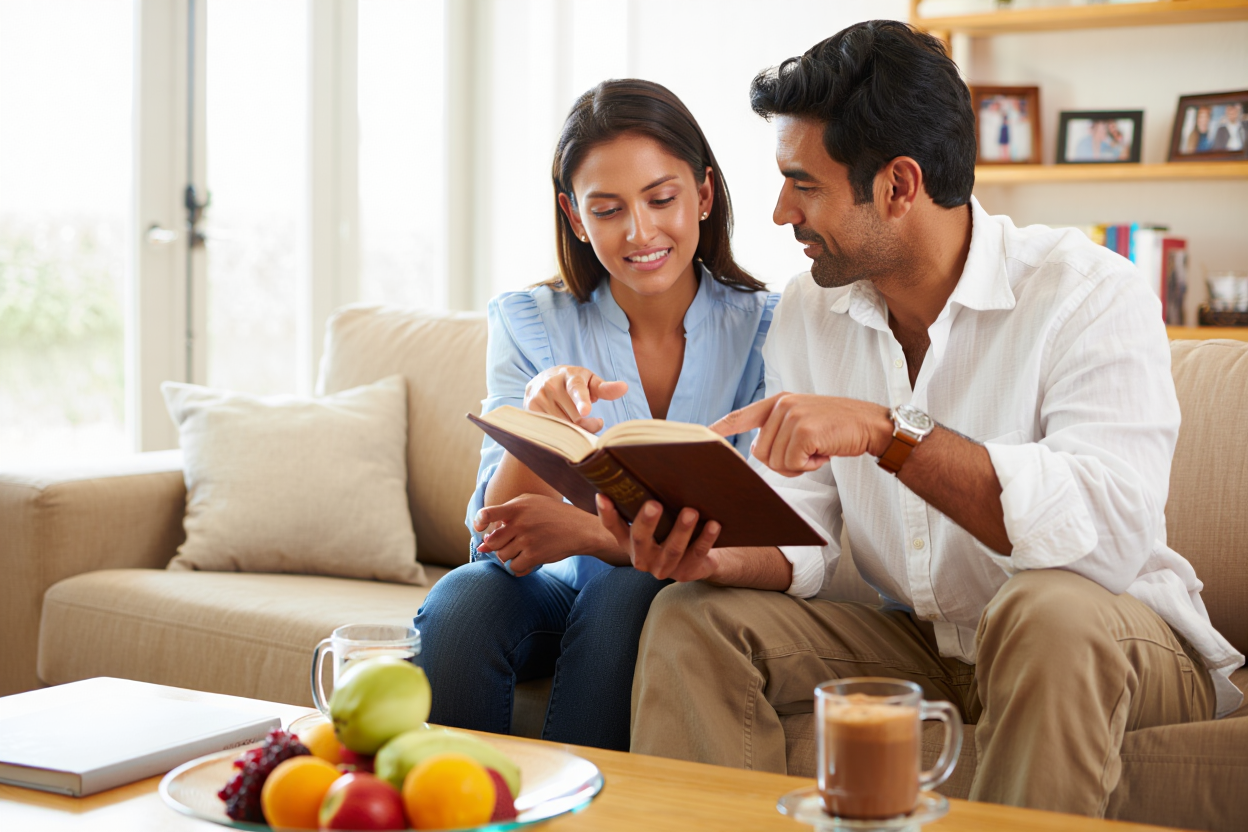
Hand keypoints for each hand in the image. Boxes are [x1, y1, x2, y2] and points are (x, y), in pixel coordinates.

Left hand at [473, 494, 619, 576]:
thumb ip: (505, 517)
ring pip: (502, 556)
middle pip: (492, 542)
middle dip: (497, 546)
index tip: (480, 528)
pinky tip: (528, 560)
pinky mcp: (534, 555)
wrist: (580, 528)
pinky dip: (519, 567)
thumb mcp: (531, 504)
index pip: (488, 513)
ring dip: (509, 556)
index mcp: (517, 506)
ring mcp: (527, 539)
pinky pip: (514, 567)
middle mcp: (520, 522)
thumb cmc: (553, 515)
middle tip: (510, 543)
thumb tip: (482, 546)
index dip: (479, 522)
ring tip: (523, 549)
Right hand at [524, 365, 627, 432]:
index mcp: (569, 375)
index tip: (585, 411)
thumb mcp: (589, 381)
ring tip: (579, 422)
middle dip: (588, 424)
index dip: (582, 400)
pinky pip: (552, 429)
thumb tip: (624, 387)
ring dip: (576, 430)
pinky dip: (562, 433)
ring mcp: (539, 397)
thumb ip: (605, 387)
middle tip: (594, 422)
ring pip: (564, 426)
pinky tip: (565, 426)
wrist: (541, 379)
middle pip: (575, 417)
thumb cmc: (573, 382)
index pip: (577, 389)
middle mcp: (551, 384)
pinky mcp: (530, 408)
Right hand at [596, 495, 721, 581]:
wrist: (697, 560)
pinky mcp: (686, 571)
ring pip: (672, 549)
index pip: (613, 527)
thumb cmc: (670, 531)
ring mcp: (664, 567)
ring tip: (690, 512)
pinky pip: (696, 554)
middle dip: (647, 522)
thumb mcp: (656, 520)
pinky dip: (705, 539)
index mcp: (629, 542)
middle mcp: (642, 557)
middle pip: (641, 539)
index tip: (602, 495)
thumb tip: (645, 466)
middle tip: (654, 504)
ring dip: (681, 530)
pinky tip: (714, 524)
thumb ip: (646, 502)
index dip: (607, 513)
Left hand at [711, 393, 893, 476]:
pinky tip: (824, 453)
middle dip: (782, 463)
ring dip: (798, 466)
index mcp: (778, 402)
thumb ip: (779, 431)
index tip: (703, 436)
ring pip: (775, 462)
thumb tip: (756, 451)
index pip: (742, 416)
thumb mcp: (803, 421)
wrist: (870, 424)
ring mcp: (793, 416)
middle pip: (759, 453)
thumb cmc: (836, 429)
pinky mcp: (805, 430)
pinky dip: (809, 466)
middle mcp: (782, 405)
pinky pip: (792, 464)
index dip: (721, 428)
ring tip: (817, 451)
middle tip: (807, 454)